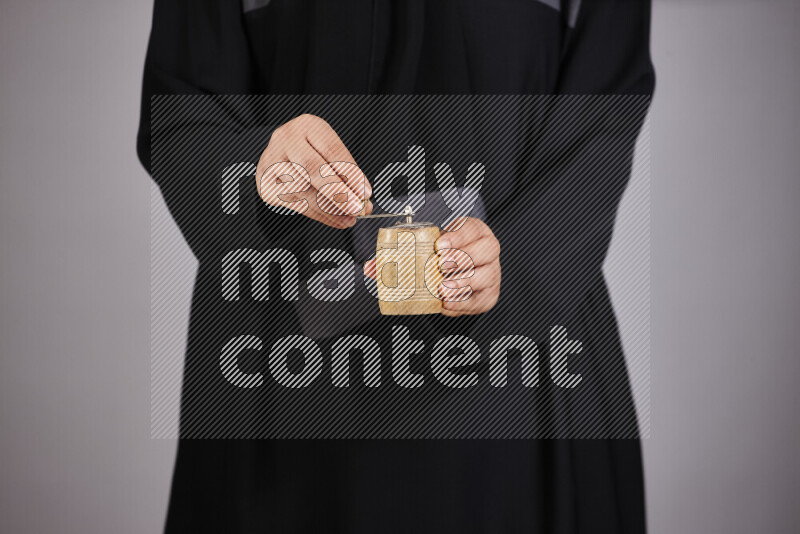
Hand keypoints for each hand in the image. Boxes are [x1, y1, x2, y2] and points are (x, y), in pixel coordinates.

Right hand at [256, 114, 372, 227]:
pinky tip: (335, 219)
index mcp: (307, 126)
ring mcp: (272, 161)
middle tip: (357, 208)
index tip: (365, 193)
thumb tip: (364, 199)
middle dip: (338, 192)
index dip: (351, 173)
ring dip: (331, 209)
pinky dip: (320, 215)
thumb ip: (346, 173)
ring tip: (349, 218)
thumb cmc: (311, 153)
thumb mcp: (329, 153)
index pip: (332, 150)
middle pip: (313, 168)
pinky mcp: (266, 184)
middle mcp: (286, 139)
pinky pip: (296, 204)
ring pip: (304, 190)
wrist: (278, 158)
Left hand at [362, 217, 500, 316]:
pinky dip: (463, 303)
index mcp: (473, 231)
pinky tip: (448, 303)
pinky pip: (480, 300)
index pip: (471, 228)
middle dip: (462, 259)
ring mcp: (492, 273)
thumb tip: (371, 267)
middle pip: (486, 251)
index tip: (440, 246)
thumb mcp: (427, 247)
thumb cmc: (442, 256)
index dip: (457, 236)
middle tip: (440, 267)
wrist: (458, 272)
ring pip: (486, 276)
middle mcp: (488, 249)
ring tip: (443, 288)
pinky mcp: (488, 295)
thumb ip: (399, 255)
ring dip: (464, 283)